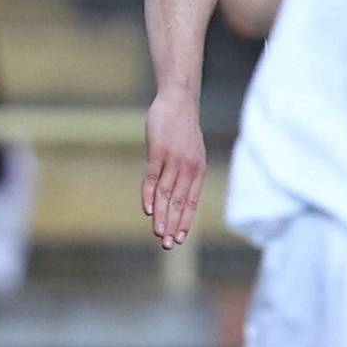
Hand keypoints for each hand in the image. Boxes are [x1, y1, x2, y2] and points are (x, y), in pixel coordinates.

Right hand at [142, 92, 205, 248]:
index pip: (191, 202)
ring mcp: (174, 160)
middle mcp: (189, 168)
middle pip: (179, 202)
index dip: (185, 222)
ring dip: (162, 215)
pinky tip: (148, 210)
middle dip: (173, 225)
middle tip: (167, 244)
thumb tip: (175, 192)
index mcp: (198, 171)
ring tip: (158, 233)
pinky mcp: (159, 152)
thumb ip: (184, 172)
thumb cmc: (182, 129)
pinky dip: (150, 195)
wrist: (179, 102)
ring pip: (167, 194)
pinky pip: (153, 178)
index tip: (179, 239)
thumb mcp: (190, 152)